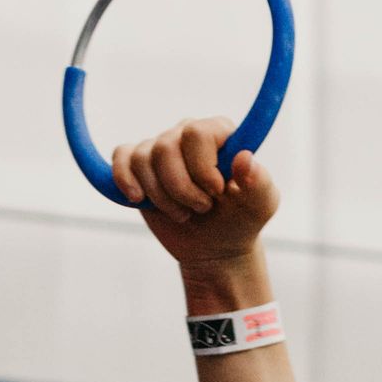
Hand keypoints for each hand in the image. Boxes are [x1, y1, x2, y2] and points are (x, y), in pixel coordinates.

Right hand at [113, 117, 278, 265]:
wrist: (216, 248)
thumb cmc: (241, 222)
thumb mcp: (260, 206)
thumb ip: (259, 182)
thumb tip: (244, 158)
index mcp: (219, 133)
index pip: (196, 134)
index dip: (202, 168)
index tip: (217, 192)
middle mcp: (188, 133)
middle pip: (165, 147)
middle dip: (181, 188)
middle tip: (202, 208)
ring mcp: (162, 147)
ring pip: (142, 158)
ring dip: (162, 197)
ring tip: (184, 213)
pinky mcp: (139, 165)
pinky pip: (121, 158)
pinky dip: (126, 181)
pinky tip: (139, 199)